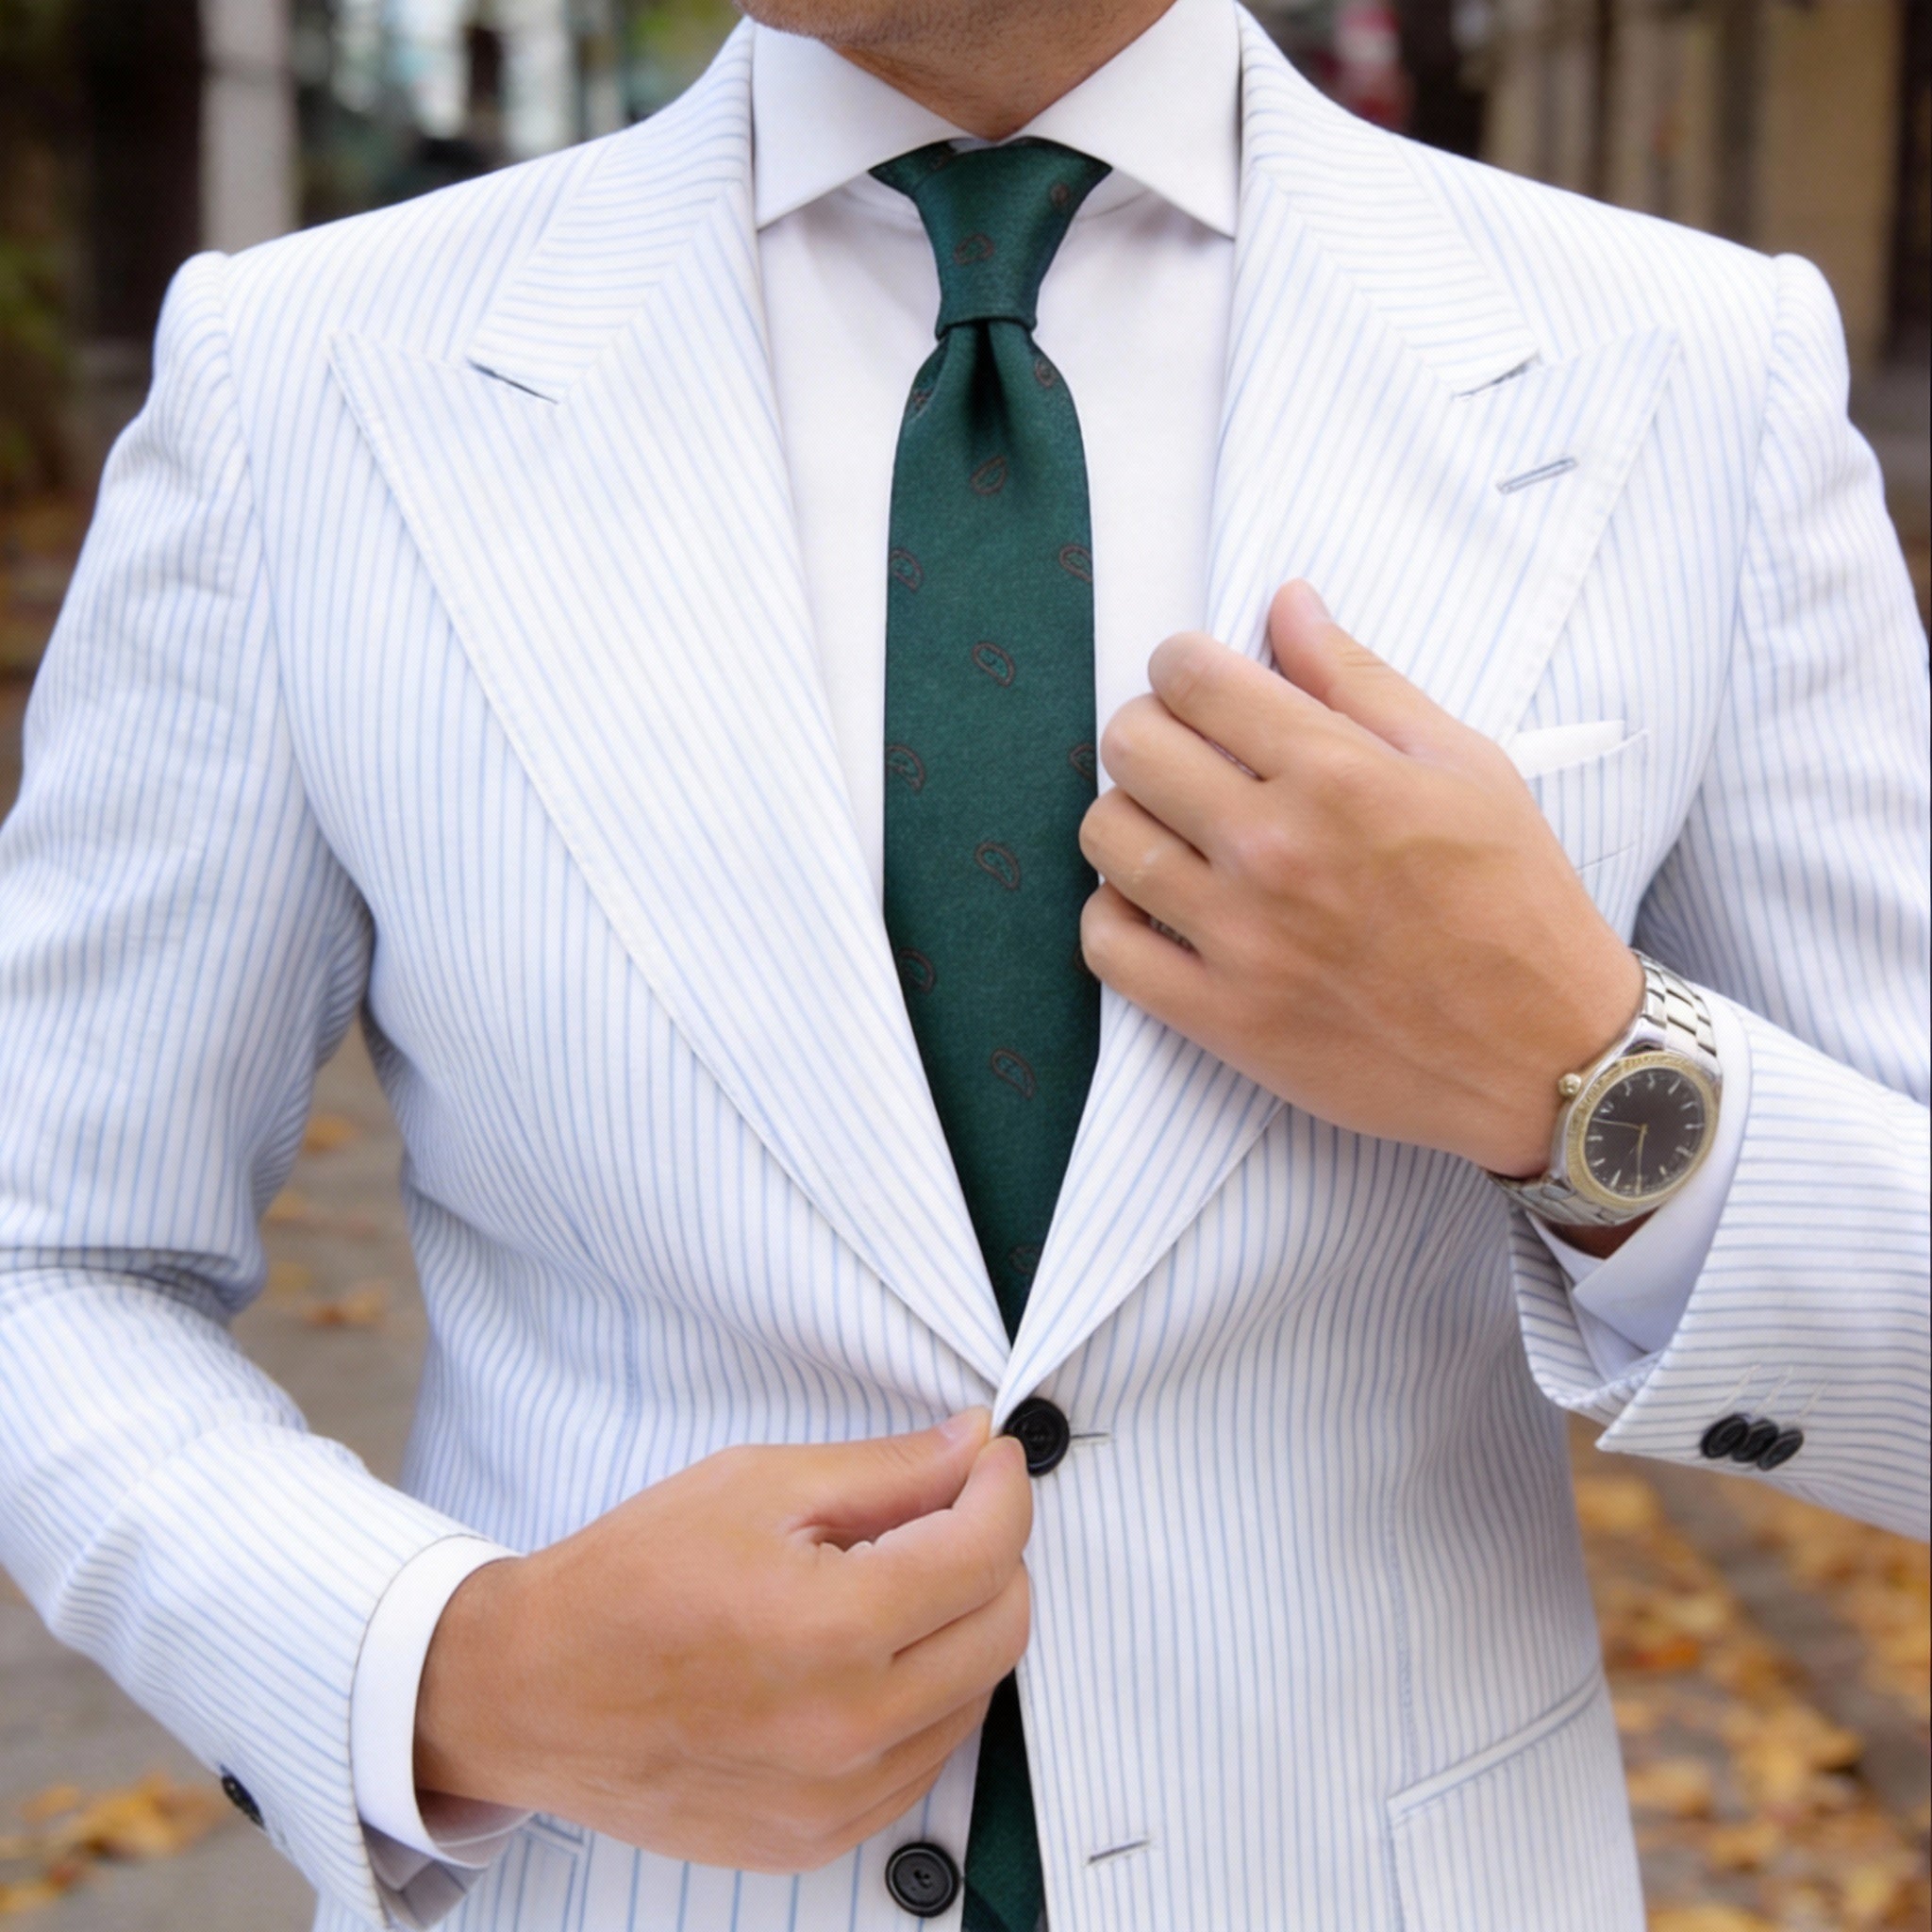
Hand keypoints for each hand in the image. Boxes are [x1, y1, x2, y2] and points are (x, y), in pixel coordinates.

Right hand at [414, 1411, 1031, 1871]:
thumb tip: (971, 1447)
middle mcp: (849, 1729)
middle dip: (996, 1553)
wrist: (531, 1691)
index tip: (991, 1459)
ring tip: (898, 1580)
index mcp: (834, 1629)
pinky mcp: (819, 1838)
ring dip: (964, 1628)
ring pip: (974, 1700)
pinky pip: (923, 1761)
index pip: (986, 1552)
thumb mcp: (758, 1485)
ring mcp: (837, 1800)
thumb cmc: (629, 1579)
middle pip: (1002, 1629)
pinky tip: (872, 1653)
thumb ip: (885, 1471)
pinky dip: (925, 1697)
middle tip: (954, 1509)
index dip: (1003, 1489)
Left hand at [1078, 580, 1643, 1180]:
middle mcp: (1275, 848)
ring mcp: (1239, 938)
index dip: (1184, 666)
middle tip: (1189, 756)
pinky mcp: (1220, 1016)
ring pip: (1106, 836)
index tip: (1202, 686)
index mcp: (1337, 773)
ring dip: (1130, 818)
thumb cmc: (1515, 903)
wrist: (1545, 1056)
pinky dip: (1115, 917)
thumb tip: (1287, 603)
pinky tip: (1159, 907)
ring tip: (1176, 832)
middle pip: (1131, 746)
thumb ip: (1360, 680)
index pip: (1190, 677)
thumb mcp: (1465, 765)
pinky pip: (1105, 945)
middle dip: (1150, 731)